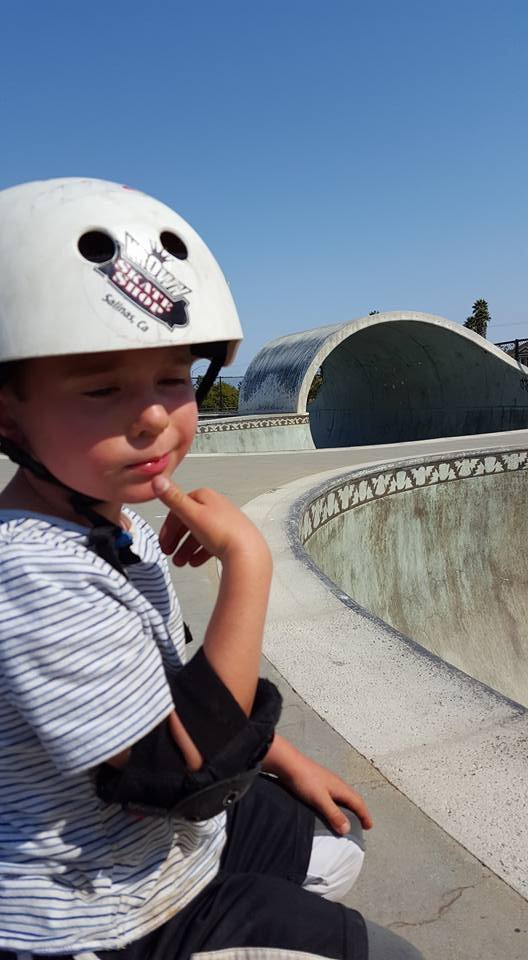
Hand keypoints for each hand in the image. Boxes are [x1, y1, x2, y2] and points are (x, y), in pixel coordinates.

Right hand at [152, 474, 269, 568]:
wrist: (247, 553)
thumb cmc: (220, 532)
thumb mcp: (192, 514)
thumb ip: (173, 499)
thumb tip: (157, 479)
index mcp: (205, 496)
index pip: (179, 508)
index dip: (168, 527)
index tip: (163, 543)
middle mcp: (216, 506)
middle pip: (189, 522)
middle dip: (176, 540)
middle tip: (169, 554)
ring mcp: (225, 522)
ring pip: (200, 534)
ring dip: (186, 549)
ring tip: (180, 563)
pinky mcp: (232, 536)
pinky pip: (212, 543)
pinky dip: (201, 553)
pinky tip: (194, 563)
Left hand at [263, 736, 372, 834]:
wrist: (288, 764)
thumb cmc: (304, 779)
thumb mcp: (320, 800)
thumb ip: (334, 814)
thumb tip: (347, 829)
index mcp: (341, 788)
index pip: (358, 802)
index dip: (365, 815)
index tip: (369, 826)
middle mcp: (337, 784)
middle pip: (353, 798)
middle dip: (359, 811)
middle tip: (362, 823)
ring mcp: (327, 782)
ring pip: (343, 797)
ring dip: (348, 807)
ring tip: (347, 818)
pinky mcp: (318, 783)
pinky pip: (334, 796)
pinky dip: (337, 804)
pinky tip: (329, 808)